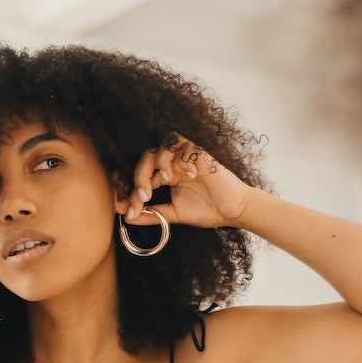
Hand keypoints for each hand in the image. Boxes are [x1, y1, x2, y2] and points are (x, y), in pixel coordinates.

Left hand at [125, 133, 251, 228]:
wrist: (233, 211)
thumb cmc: (208, 210)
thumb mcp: (173, 215)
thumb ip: (152, 215)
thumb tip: (127, 218)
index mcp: (166, 176)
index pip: (141, 175)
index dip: (131, 192)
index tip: (128, 212)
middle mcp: (174, 163)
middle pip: (147, 156)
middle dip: (140, 176)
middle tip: (144, 196)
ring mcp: (188, 157)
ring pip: (164, 144)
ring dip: (159, 161)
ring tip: (165, 180)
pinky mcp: (202, 154)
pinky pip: (186, 144)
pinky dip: (183, 157)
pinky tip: (190, 175)